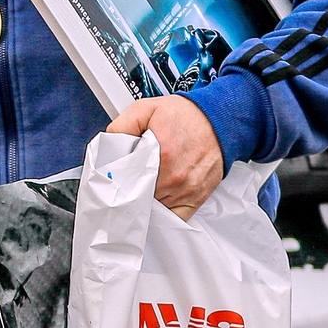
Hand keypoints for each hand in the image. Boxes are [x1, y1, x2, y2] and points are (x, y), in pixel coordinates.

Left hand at [107, 96, 224, 219]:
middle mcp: (175, 175)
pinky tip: (156, 204)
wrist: (219, 120)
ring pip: (154, 209)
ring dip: (145, 203)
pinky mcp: (196, 198)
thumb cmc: (185, 116)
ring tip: (141, 191)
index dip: (116, 181)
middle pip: (139, 197)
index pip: (126, 179)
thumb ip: (122, 126)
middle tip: (125, 185)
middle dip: (129, 192)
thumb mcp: (146, 109)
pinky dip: (163, 215)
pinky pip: (174, 218)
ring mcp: (186, 189)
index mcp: (161, 154)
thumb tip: (108, 146)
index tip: (112, 180)